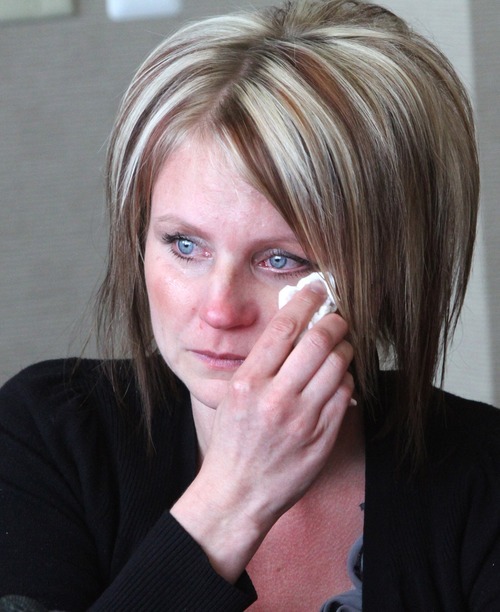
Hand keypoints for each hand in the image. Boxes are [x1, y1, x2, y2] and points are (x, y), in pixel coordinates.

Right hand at [170, 281, 354, 581]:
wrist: (238, 492)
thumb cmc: (234, 441)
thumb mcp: (233, 395)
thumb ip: (261, 363)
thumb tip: (291, 327)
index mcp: (249, 382)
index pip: (285, 327)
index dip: (307, 300)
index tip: (318, 289)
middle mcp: (276, 397)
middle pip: (319, 341)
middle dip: (335, 322)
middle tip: (337, 318)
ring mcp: (303, 419)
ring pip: (339, 365)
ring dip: (344, 350)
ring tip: (338, 349)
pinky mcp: (323, 436)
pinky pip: (345, 393)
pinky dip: (345, 379)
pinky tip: (336, 381)